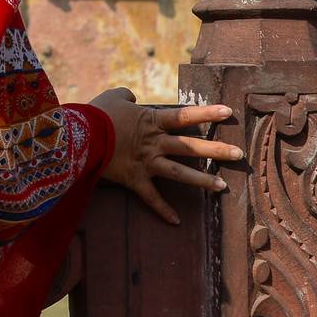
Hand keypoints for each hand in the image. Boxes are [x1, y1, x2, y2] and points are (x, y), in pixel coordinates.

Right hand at [91, 87, 241, 224]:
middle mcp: (155, 143)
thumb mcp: (112, 97)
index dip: (208, 113)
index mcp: (151, 121)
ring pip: (180, 173)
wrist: (76, 136)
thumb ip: (126, 95)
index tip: (230, 112)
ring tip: (223, 187)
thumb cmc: (96, 114)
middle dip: (217, 151)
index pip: (185, 115)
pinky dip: (163, 210)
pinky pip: (151, 198)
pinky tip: (176, 221)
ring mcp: (146, 163)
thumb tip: (132, 96)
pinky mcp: (134, 180)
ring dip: (202, 181)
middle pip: (191, 147)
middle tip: (239, 153)